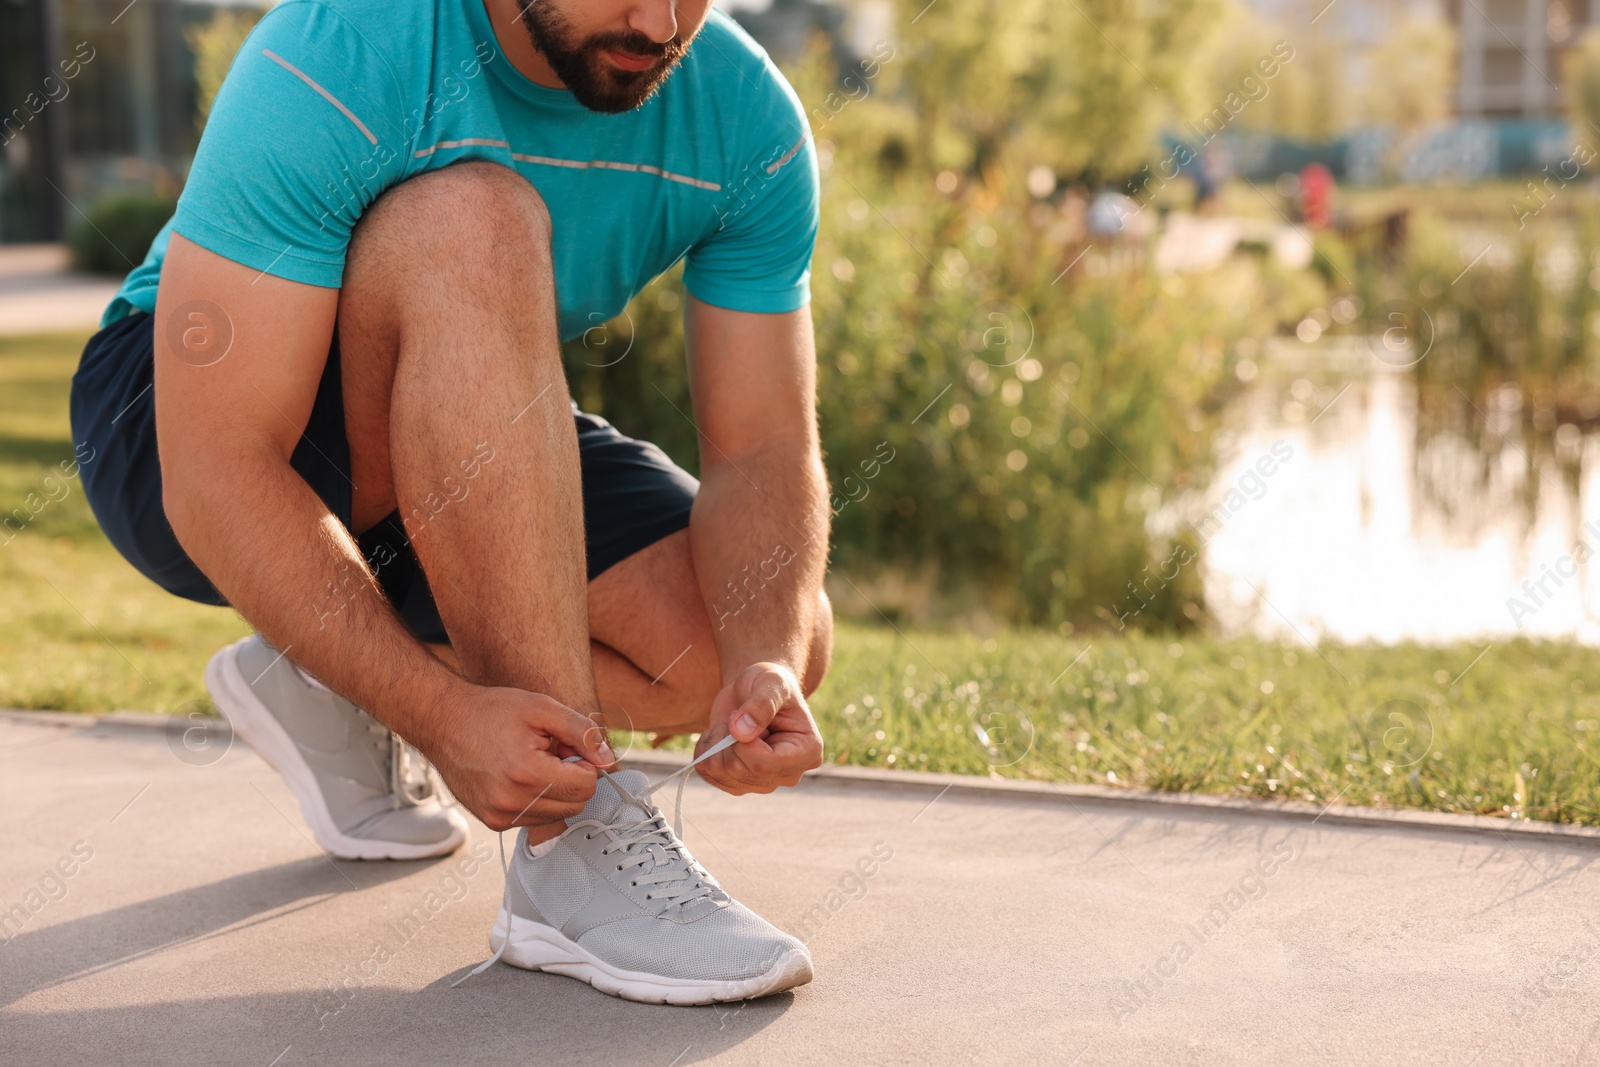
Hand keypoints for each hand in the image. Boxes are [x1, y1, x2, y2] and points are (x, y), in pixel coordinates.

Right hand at [419, 682, 616, 830]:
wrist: (443, 722)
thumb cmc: (491, 711)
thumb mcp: (542, 708)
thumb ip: (582, 732)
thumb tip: (608, 759)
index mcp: (526, 774)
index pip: (586, 787)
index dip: (584, 764)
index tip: (565, 747)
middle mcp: (512, 803)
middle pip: (575, 805)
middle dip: (572, 779)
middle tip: (550, 753)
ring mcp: (500, 817)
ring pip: (557, 815)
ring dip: (555, 791)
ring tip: (532, 762)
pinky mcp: (493, 822)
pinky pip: (535, 819)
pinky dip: (537, 800)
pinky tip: (519, 776)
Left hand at [695, 662, 823, 794]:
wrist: (755, 690)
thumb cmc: (770, 683)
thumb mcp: (771, 683)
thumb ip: (761, 704)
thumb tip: (740, 732)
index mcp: (807, 752)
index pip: (765, 765)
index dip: (742, 742)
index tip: (738, 715)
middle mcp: (788, 774)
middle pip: (740, 770)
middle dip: (727, 738)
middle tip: (735, 715)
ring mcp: (763, 782)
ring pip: (722, 774)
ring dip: (715, 743)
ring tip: (730, 723)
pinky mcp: (739, 783)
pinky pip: (709, 775)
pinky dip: (705, 752)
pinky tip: (719, 736)